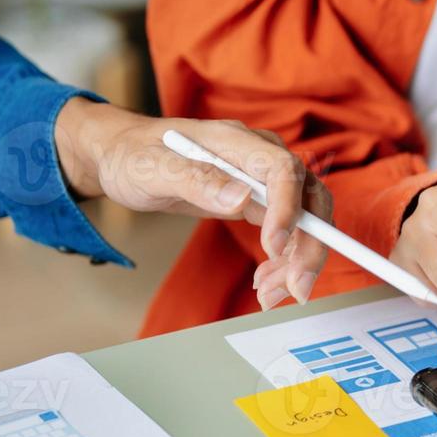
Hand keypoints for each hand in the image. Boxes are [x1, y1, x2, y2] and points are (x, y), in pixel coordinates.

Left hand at [55, 99, 331, 306]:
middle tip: (296, 289)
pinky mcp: (260, 200)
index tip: (273, 248)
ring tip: (269, 295)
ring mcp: (263, 180)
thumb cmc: (135, 156)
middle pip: (309, 197)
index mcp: (237, 141)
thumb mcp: (152, 169)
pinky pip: (290, 231)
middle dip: (310, 245)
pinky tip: (264, 281)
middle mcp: (260, 156)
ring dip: (298, 261)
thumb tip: (241, 199)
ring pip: (306, 219)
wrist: (126, 156)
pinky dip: (284, 261)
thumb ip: (196, 180)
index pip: (282, 169)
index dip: (287, 208)